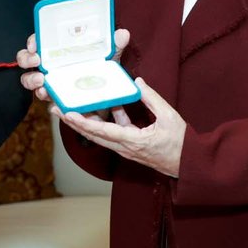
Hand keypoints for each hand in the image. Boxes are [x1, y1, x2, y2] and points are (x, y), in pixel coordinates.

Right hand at [17, 28, 130, 101]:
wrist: (107, 98)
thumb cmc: (101, 70)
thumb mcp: (109, 57)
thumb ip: (114, 46)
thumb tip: (122, 33)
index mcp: (57, 50)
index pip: (39, 41)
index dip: (33, 41)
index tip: (36, 44)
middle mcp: (48, 65)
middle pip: (26, 59)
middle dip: (27, 59)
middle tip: (37, 62)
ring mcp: (49, 82)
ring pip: (29, 81)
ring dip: (32, 81)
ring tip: (43, 83)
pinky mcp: (54, 99)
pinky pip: (45, 100)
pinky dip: (48, 101)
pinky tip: (54, 103)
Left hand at [55, 77, 183, 177]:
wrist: (190, 165)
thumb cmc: (181, 144)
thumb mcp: (169, 117)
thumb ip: (152, 98)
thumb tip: (138, 82)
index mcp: (133, 141)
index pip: (102, 132)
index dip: (83, 123)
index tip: (67, 114)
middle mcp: (125, 148)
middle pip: (93, 135)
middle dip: (74, 122)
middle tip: (57, 109)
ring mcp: (126, 149)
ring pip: (101, 135)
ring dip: (86, 122)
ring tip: (71, 108)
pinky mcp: (131, 147)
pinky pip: (114, 133)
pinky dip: (107, 121)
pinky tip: (109, 105)